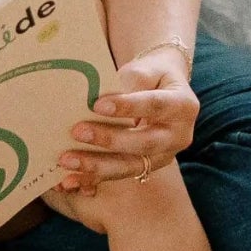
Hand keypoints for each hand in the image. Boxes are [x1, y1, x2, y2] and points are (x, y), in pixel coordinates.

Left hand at [60, 46, 197, 195]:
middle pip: (144, 143)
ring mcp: (164, 156)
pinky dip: (93, 179)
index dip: (127, 106)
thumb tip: (99, 98)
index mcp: (183, 106)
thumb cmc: (152, 75)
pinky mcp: (147, 168)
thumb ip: (129, 82)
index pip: (154, 106)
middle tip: (78, 132)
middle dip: (109, 140)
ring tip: (67, 161)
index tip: (97, 105)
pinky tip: (70, 180)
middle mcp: (179, 136)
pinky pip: (119, 175)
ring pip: (130, 165)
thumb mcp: (146, 69)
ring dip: (96, 166)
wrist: (163, 90)